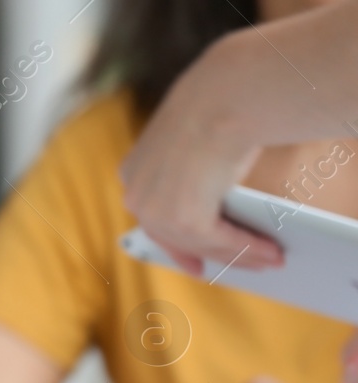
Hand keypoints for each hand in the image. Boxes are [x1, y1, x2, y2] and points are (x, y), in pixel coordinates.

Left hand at [119, 39, 281, 274]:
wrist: (225, 93)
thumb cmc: (218, 105)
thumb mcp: (194, 140)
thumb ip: (193, 169)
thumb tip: (215, 193)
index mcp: (133, 172)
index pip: (153, 218)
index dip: (174, 244)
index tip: (192, 261)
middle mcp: (136, 194)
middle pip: (175, 237)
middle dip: (211, 254)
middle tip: (239, 267)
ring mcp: (155, 210)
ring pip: (201, 243)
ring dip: (240, 255)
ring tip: (271, 259)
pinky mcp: (183, 220)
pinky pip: (219, 243)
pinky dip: (248, 250)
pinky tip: (270, 253)